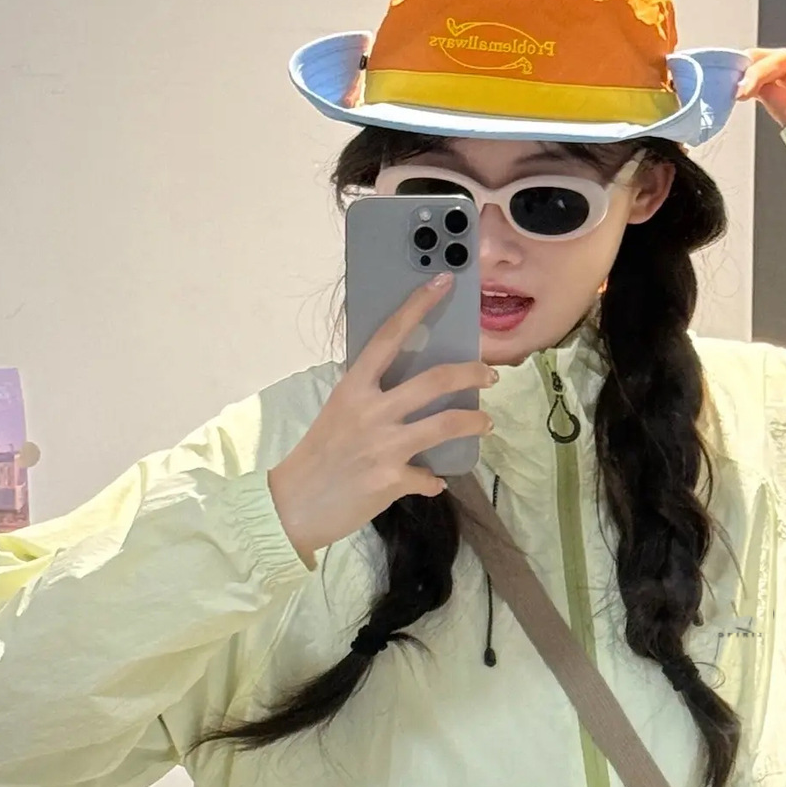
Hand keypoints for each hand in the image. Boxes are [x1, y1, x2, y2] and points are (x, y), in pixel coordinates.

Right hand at [267, 274, 496, 564]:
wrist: (294, 504)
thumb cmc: (318, 456)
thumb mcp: (339, 413)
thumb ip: (370, 398)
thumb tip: (407, 393)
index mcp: (354, 387)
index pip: (389, 336)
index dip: (418, 307)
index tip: (443, 282)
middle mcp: (371, 411)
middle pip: (434, 380)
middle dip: (471, 373)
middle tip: (490, 374)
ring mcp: (383, 446)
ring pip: (445, 424)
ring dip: (473, 421)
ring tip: (486, 422)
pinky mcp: (391, 480)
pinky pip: (428, 477)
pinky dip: (434, 480)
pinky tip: (433, 481)